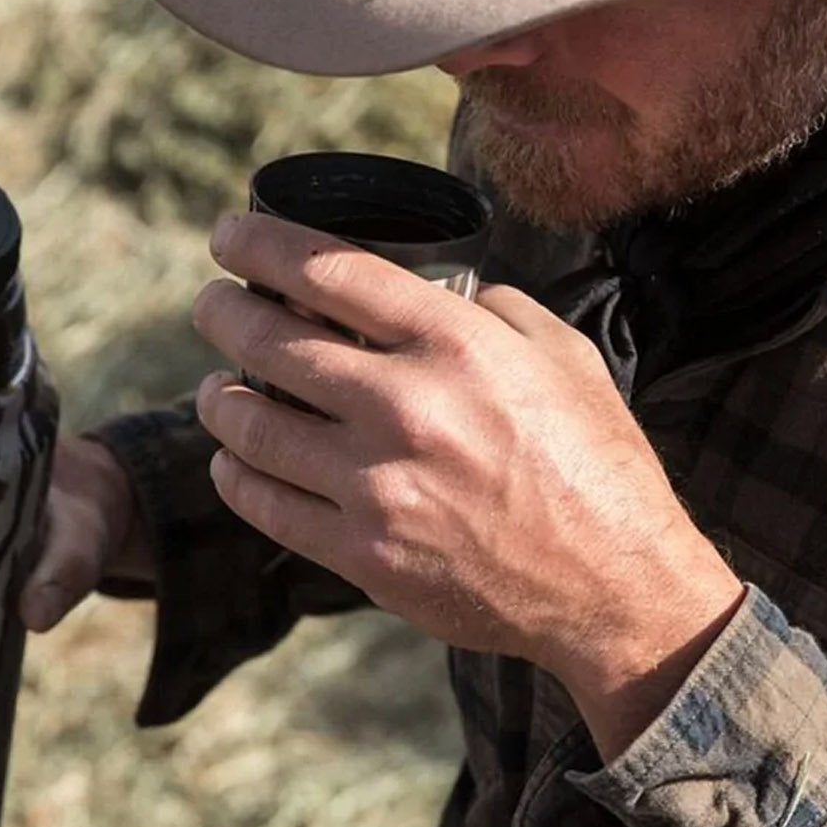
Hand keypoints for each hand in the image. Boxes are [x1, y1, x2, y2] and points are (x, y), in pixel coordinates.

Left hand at [192, 210, 744, 758]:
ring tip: (217, 388)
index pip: (327, 271)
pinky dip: (236, 474)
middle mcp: (406, 407)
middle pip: (270, 341)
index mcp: (456, 345)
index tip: (229, 237)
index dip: (260, 245)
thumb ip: (494, 309)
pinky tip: (234, 459)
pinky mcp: (364, 553)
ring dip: (219, 398)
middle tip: (211, 305)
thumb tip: (434, 288)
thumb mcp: (565, 358)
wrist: (615, 589)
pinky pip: (266, 503)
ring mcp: (377, 486)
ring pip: (252, 425)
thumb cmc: (598, 467)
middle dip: (223, 313)